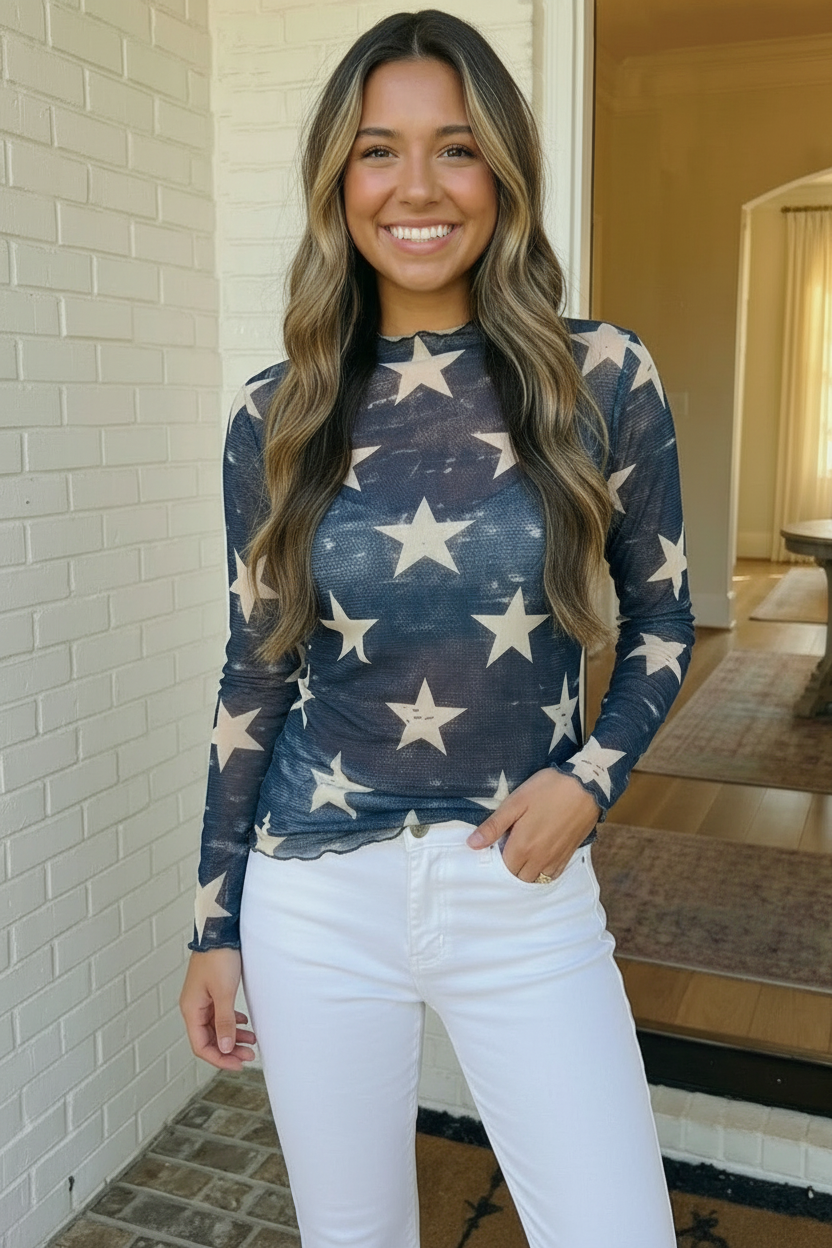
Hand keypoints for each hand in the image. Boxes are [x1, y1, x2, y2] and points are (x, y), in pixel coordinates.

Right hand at [179, 947, 256, 1070]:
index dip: (219, 1058)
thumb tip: (225, 1048)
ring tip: (252, 1040)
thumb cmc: (219, 958)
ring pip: (216, 1027)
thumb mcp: (224, 993)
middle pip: (209, 1039)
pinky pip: (220, 1014)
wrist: (219, 932)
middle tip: (249, 1055)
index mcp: (191, 1010)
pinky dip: (232, 1022)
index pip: (201, 1046)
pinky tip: (244, 1022)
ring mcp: (202, 999)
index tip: (238, 1064)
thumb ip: (225, 1022)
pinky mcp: (212, 991)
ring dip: (232, 1036)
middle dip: (229, 1049)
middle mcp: (194, 1007)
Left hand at [466, 768, 599, 881]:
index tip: (496, 846)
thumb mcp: (516, 802)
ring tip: (522, 854)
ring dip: (526, 873)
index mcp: (523, 846)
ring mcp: (556, 859)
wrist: (586, 785)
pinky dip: (543, 873)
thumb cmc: (547, 789)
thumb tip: (472, 844)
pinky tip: (539, 859)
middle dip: (510, 869)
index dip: (496, 860)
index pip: (503, 869)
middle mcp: (539, 859)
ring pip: (536, 879)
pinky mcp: (569, 855)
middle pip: (519, 878)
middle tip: (508, 849)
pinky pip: (553, 875)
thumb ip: (494, 826)